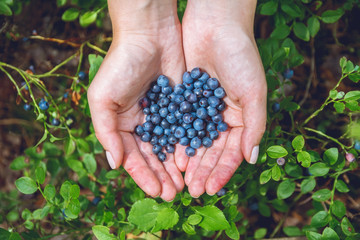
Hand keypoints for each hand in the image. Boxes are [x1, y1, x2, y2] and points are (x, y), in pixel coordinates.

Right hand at [88, 0, 184, 200]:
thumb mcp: (103, 98)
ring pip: (169, 148)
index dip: (143, 175)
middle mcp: (142, 124)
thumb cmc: (121, 65)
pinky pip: (184, 131)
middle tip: (174, 194)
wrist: (149, 34)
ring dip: (175, 167)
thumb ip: (106, 132)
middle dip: (162, 176)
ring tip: (185, 185)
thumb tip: (114, 164)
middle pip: (152, 156)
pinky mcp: (180, 106)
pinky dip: (187, 147)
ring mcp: (162, 116)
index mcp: (121, 124)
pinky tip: (193, 161)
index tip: (157, 191)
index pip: (132, 157)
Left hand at [180, 0, 266, 196]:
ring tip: (181, 178)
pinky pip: (180, 124)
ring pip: (194, 141)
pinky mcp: (185, 99)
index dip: (222, 171)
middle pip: (211, 150)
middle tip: (192, 190)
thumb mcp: (254, 92)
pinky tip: (171, 154)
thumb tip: (251, 159)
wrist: (216, 24)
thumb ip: (254, 126)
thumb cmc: (241, 56)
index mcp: (240, 117)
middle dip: (203, 170)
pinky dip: (177, 140)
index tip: (211, 188)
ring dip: (189, 160)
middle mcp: (221, 117)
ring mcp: (202, 109)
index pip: (231, 152)